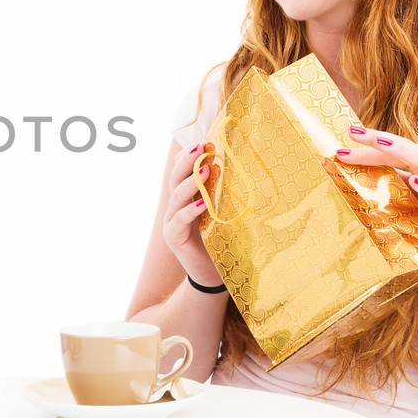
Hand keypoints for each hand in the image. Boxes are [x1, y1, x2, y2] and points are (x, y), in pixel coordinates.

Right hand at [160, 142, 223, 287]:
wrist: (215, 276)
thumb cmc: (223, 243)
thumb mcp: (226, 214)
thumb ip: (227, 196)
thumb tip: (246, 170)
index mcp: (187, 199)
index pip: (182, 171)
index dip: (190, 156)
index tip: (205, 141)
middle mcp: (176, 207)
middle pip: (175, 178)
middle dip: (187, 161)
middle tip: (201, 148)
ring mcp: (172, 223)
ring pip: (176, 197)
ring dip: (190, 182)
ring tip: (206, 170)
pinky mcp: (174, 239)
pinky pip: (179, 221)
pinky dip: (190, 211)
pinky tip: (203, 204)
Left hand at [334, 125, 417, 255]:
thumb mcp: (411, 192)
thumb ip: (394, 179)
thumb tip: (362, 173)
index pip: (391, 150)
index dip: (368, 146)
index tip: (343, 142)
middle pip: (401, 148)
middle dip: (377, 139)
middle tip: (353, 132)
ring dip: (400, 150)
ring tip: (380, 142)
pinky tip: (415, 181)